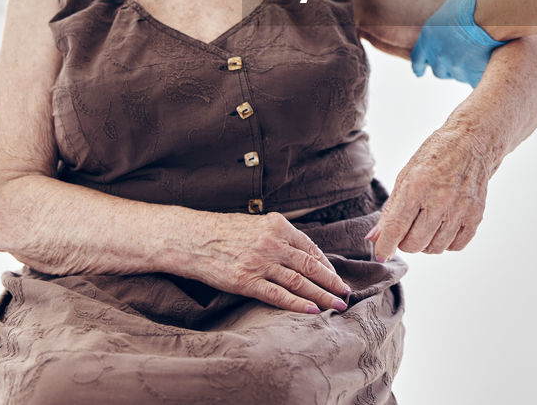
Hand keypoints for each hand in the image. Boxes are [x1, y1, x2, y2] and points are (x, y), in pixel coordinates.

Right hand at [183, 211, 352, 313]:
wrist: (191, 238)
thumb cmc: (222, 232)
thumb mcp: (255, 225)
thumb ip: (278, 236)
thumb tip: (301, 254)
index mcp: (277, 226)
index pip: (310, 248)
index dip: (327, 265)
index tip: (336, 277)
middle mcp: (272, 243)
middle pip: (311, 265)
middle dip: (331, 282)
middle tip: (346, 294)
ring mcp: (260, 262)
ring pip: (299, 282)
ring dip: (321, 295)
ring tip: (337, 305)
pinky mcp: (246, 281)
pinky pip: (277, 295)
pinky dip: (297, 304)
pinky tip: (312, 311)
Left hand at [364, 122, 494, 261]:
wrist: (471, 143)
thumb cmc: (435, 157)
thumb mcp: (406, 176)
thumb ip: (390, 210)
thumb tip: (374, 238)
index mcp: (417, 185)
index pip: (396, 228)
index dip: (385, 246)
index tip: (380, 254)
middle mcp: (440, 199)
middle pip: (415, 244)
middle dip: (405, 242)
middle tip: (406, 230)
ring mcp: (460, 208)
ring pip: (434, 248)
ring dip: (425, 243)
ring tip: (425, 225)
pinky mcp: (476, 215)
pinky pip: (456, 246)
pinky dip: (446, 242)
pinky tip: (442, 227)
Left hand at [410, 0, 505, 86]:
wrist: (487, 20)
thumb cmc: (471, 3)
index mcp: (429, 39)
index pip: (418, 58)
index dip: (419, 64)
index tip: (418, 71)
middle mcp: (438, 56)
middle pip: (438, 70)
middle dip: (444, 66)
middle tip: (453, 60)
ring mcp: (454, 67)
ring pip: (454, 75)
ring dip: (460, 70)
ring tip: (470, 61)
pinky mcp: (469, 75)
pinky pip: (470, 80)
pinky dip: (475, 76)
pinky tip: (482, 69)